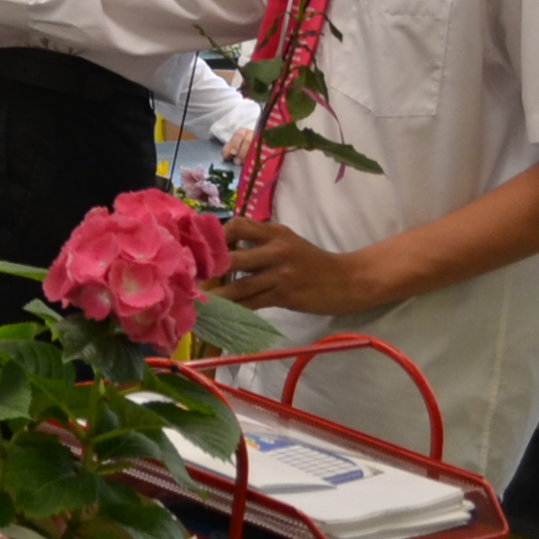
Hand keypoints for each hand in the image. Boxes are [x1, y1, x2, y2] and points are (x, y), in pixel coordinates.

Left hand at [215, 218, 382, 314]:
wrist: (346, 280)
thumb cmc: (311, 260)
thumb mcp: (287, 241)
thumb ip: (259, 240)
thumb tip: (221, 247)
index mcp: (274, 231)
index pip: (236, 226)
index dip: (217, 237)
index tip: (205, 248)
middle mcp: (275, 249)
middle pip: (232, 257)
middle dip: (209, 269)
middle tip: (192, 277)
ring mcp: (280, 274)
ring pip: (239, 286)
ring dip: (218, 295)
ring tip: (200, 299)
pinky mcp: (284, 296)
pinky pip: (253, 303)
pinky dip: (236, 308)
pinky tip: (223, 312)